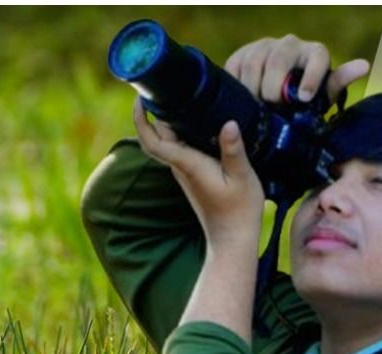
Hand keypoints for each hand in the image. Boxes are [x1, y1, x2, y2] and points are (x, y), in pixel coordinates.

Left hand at [134, 98, 263, 249]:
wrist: (232, 238)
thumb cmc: (238, 210)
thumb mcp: (241, 177)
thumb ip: (233, 150)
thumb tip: (228, 123)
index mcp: (187, 165)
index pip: (153, 141)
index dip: (141, 120)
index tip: (140, 99)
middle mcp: (180, 167)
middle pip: (158, 136)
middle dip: (153, 112)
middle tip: (159, 87)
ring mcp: (185, 172)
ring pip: (169, 142)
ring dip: (167, 120)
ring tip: (178, 95)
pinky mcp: (193, 175)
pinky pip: (180, 148)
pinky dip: (181, 131)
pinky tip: (196, 120)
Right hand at [225, 34, 369, 103]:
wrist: (274, 98)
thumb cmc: (303, 98)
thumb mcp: (322, 96)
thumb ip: (339, 82)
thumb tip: (364, 65)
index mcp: (314, 53)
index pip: (317, 57)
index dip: (311, 77)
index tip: (304, 98)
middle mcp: (290, 44)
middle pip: (279, 59)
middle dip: (273, 86)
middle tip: (271, 106)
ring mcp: (264, 46)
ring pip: (254, 62)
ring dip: (252, 87)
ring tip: (255, 106)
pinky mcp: (242, 53)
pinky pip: (235, 65)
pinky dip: (236, 83)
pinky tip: (241, 98)